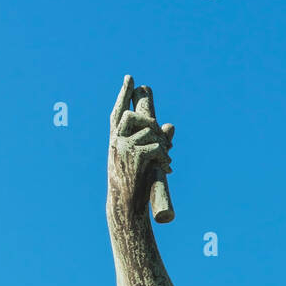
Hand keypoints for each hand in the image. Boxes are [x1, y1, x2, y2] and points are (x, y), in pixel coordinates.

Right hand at [107, 76, 173, 218]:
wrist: (126, 207)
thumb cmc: (133, 186)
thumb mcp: (142, 161)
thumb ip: (155, 141)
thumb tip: (171, 125)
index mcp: (115, 140)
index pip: (117, 112)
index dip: (123, 94)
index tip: (130, 78)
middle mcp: (116, 141)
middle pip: (133, 115)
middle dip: (150, 122)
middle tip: (162, 137)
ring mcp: (123, 148)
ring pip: (149, 132)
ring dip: (163, 144)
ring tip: (166, 160)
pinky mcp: (134, 157)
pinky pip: (155, 146)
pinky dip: (164, 156)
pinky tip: (167, 168)